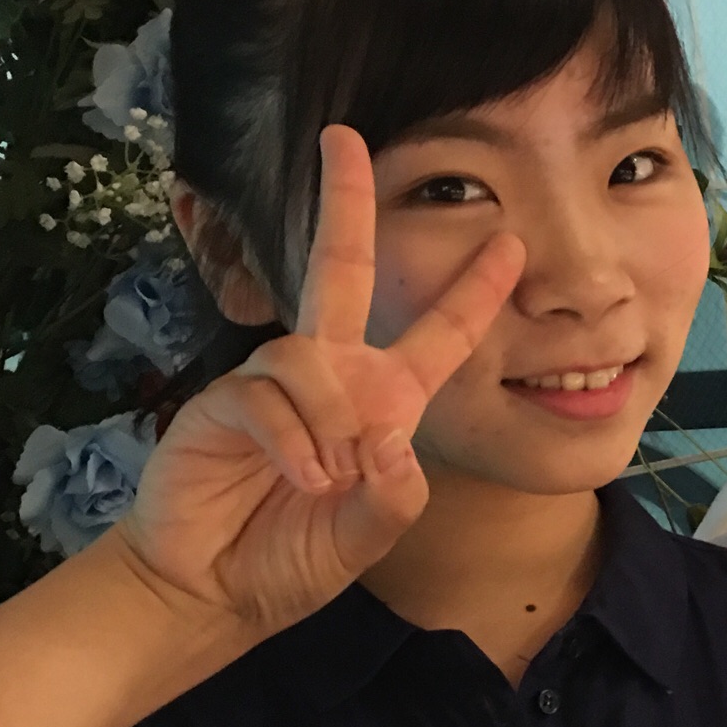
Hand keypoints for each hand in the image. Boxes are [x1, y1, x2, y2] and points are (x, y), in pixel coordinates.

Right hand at [111, 127, 523, 639]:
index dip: (474, 291)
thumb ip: (396, 494)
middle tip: (344, 136)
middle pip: (339, 269)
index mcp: (382, 402)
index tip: (509, 240)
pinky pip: (267, 396)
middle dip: (344, 202)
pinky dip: (293, 444)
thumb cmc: (295, 554)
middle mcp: (330, 377)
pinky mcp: (220, 401)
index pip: (438, 336)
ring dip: (332, 421)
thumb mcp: (373, 532)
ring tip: (327, 481)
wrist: (216, 589)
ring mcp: (270, 383)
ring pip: (313, 357)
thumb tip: (384, 436)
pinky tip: (300, 479)